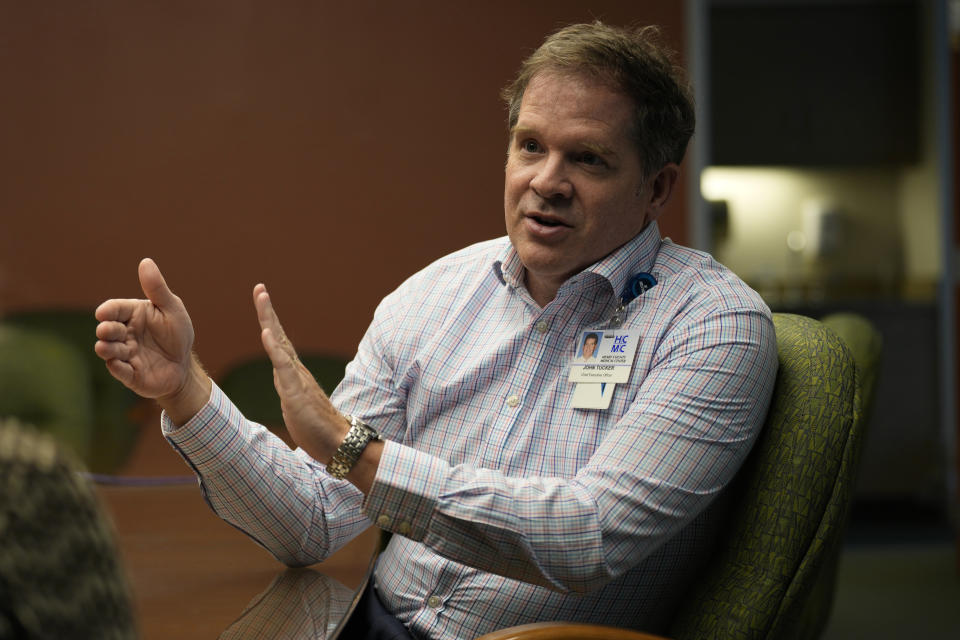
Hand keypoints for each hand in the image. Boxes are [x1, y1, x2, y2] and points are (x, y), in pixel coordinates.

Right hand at [95, 258, 210, 422]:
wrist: (184, 366)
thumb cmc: (177, 335)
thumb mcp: (172, 309)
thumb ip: (157, 288)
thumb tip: (145, 261)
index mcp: (133, 315)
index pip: (114, 309)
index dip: (107, 311)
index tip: (103, 313)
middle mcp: (124, 334)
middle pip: (108, 330)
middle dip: (106, 330)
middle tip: (106, 330)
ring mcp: (125, 354)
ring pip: (109, 351)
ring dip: (107, 348)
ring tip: (105, 347)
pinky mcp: (129, 374)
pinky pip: (119, 371)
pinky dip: (116, 368)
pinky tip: (116, 364)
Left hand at [253, 284, 347, 462]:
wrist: (338, 443)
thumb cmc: (318, 427)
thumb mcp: (296, 404)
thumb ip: (289, 389)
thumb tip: (283, 381)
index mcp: (294, 373)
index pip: (279, 343)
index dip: (269, 321)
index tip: (262, 300)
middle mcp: (296, 370)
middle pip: (279, 335)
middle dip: (268, 311)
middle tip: (259, 288)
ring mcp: (297, 379)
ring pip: (280, 344)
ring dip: (269, 320)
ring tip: (262, 298)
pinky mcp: (296, 392)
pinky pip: (283, 367)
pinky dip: (273, 348)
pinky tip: (265, 333)